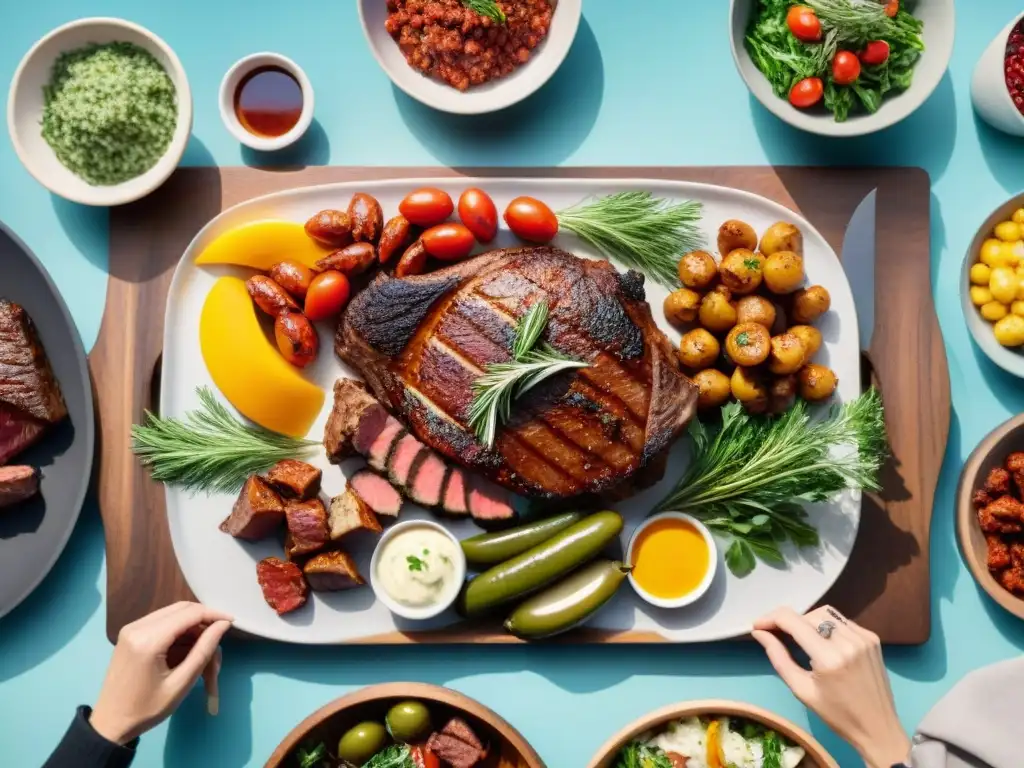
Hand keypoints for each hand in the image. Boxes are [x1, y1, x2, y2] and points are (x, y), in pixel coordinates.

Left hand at [89, 602, 232, 744]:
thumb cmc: (147, 709)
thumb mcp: (181, 683)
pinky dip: (178, 629)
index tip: (232, 623)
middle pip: (181, 608)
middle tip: (219, 636)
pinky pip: (161, 621)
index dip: (214, 615)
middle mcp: (137, 627)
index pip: (189, 614)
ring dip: (191, 624)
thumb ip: (203, 650)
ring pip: (171, 613)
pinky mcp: (129, 634)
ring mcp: (131, 629)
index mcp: (148, 640)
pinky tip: (186, 646)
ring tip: (204, 646)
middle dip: (203, 619)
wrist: (110, 723)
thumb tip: (222, 625)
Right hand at [753, 606, 909, 767]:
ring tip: (800, 640)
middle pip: (808, 615)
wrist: (878, 728)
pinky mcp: (872, 637)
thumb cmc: (837, 715)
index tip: (758, 626)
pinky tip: (824, 644)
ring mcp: (863, 637)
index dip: (771, 619)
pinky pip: (841, 622)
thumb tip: (759, 633)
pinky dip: (827, 627)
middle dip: (789, 622)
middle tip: (777, 636)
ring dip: (807, 622)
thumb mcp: (802, 690)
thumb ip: (778, 657)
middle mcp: (848, 641)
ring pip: (825, 614)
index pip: (793, 621)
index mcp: (829, 657)